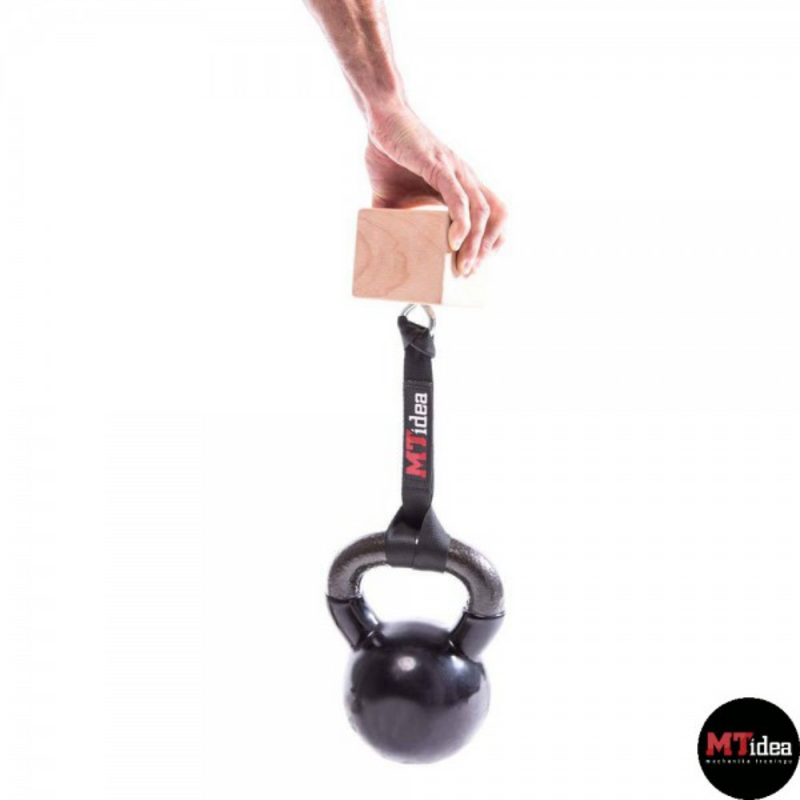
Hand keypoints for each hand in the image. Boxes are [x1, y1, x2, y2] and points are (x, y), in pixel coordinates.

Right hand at [365, 104, 506, 275]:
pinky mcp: (439, 166)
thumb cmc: (389, 154)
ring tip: (465, 265)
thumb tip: (378, 246)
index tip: (476, 264)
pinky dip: (461, 221)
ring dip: (477, 242)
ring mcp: (455, 172)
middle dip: (488, 247)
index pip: (492, 215)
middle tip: (471, 271)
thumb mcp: (391, 199)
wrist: (381, 121)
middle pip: (496, 215)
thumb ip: (393, 220)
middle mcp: (465, 179)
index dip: (491, 241)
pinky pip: (458, 197)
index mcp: (459, 186)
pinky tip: (455, 241)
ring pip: (481, 211)